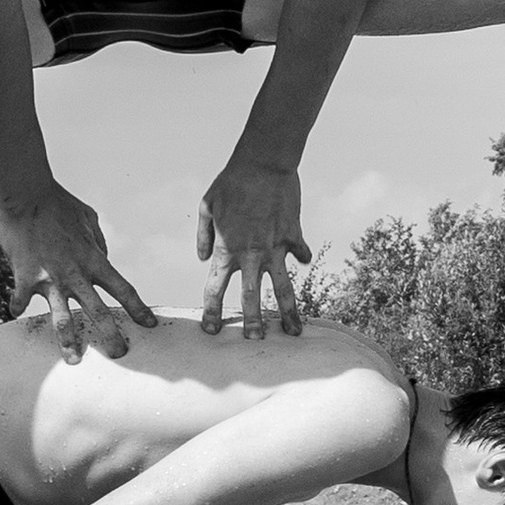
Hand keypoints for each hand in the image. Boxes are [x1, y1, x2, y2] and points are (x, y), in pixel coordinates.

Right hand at [0, 184, 155, 363]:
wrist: (27, 195)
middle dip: (112, 337)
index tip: (149, 325)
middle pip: (100, 313)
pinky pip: (21, 300)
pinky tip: (15, 310)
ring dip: (69, 342)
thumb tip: (102, 257)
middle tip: (120, 354)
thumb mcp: (88, 219)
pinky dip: (17, 306)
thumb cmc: (58, 203)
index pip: (124, 289)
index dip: (138, 309)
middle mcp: (76, 274)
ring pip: (63, 320)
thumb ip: (98, 242)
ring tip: (73, 360)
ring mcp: (51, 279)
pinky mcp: (25, 278)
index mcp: (94, 259)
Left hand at [196, 155, 309, 338]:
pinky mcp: (293, 235)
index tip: (211, 330)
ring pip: (282, 289)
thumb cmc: (231, 182)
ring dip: (288, 312)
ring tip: (294, 332)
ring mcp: (274, 247)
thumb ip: (204, 234)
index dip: (211, 312)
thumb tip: (201, 258)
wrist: (263, 163)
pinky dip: (302, 257)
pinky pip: (300, 253)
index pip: (214, 289)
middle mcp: (250, 255)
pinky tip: (303, 261)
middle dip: (252, 324)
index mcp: (225, 249)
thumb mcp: (207, 206)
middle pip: (249, 299)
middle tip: (254, 341)